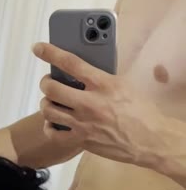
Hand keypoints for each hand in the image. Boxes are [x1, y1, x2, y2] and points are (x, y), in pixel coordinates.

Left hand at [34, 42, 163, 166]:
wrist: (150, 140)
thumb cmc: (141, 111)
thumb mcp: (124, 85)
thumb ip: (102, 78)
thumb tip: (83, 71)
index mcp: (103, 84)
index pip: (71, 63)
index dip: (51, 53)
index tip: (38, 48)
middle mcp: (90, 103)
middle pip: (51, 88)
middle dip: (46, 82)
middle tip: (49, 82)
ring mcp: (83, 123)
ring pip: (48, 109)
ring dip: (46, 103)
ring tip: (52, 101)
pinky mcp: (81, 140)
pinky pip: (53, 133)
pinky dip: (50, 126)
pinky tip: (54, 122)